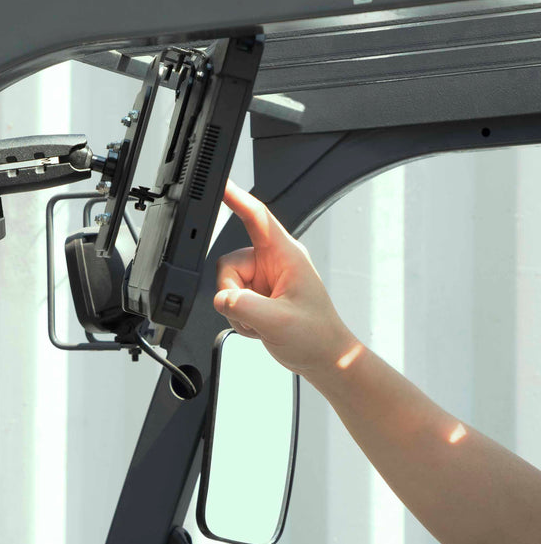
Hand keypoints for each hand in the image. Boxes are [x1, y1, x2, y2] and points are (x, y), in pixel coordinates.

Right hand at [214, 180, 356, 378]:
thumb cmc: (316, 336)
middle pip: (229, 264)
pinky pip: (231, 299)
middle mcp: (273, 263)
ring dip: (238, 309)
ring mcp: (265, 279)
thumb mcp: (278, 321)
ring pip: (227, 284)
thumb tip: (222, 297)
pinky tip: (259, 325)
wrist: (324, 358)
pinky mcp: (259, 295)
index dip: (237, 199)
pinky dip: (240, 317)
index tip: (220, 185)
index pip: (256, 218)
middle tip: (254, 314)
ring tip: (261, 322)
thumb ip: (244, 306)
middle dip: (234, 293)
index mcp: (286, 256)